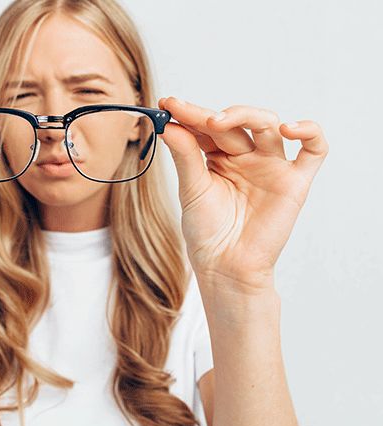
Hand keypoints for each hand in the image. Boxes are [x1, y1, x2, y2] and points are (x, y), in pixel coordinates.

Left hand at [157, 97, 328, 292]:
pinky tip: (288, 128)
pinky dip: (308, 132)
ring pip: (268, 125)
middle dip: (209, 114)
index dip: (189, 113)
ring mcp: (271, 166)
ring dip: (246, 115)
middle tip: (186, 112)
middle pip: (234, 122)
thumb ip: (185, 156)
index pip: (206, 127)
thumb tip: (169, 125)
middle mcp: (246, 157)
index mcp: (219, 157)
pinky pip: (313, 150)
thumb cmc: (207, 231)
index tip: (167, 104)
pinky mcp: (294, 181)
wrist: (226, 266)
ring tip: (217, 122)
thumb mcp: (192, 189)